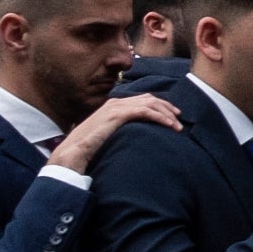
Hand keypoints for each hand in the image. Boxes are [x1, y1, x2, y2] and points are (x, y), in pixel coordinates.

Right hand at [48, 89, 182, 174]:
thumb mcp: (108, 135)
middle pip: (150, 99)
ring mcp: (116, 107)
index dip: (160, 106)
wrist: (73, 152)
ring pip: (150, 104)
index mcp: (114, 105)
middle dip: (167, 107)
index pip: (143, 100)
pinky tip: (168, 124)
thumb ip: (120, 130)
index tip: (172, 115)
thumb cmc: (88, 148)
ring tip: (177, 126)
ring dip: (167, 114)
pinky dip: (159, 117)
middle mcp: (116, 102)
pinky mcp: (117, 115)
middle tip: (179, 118)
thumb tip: (136, 136)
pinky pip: (144, 112)